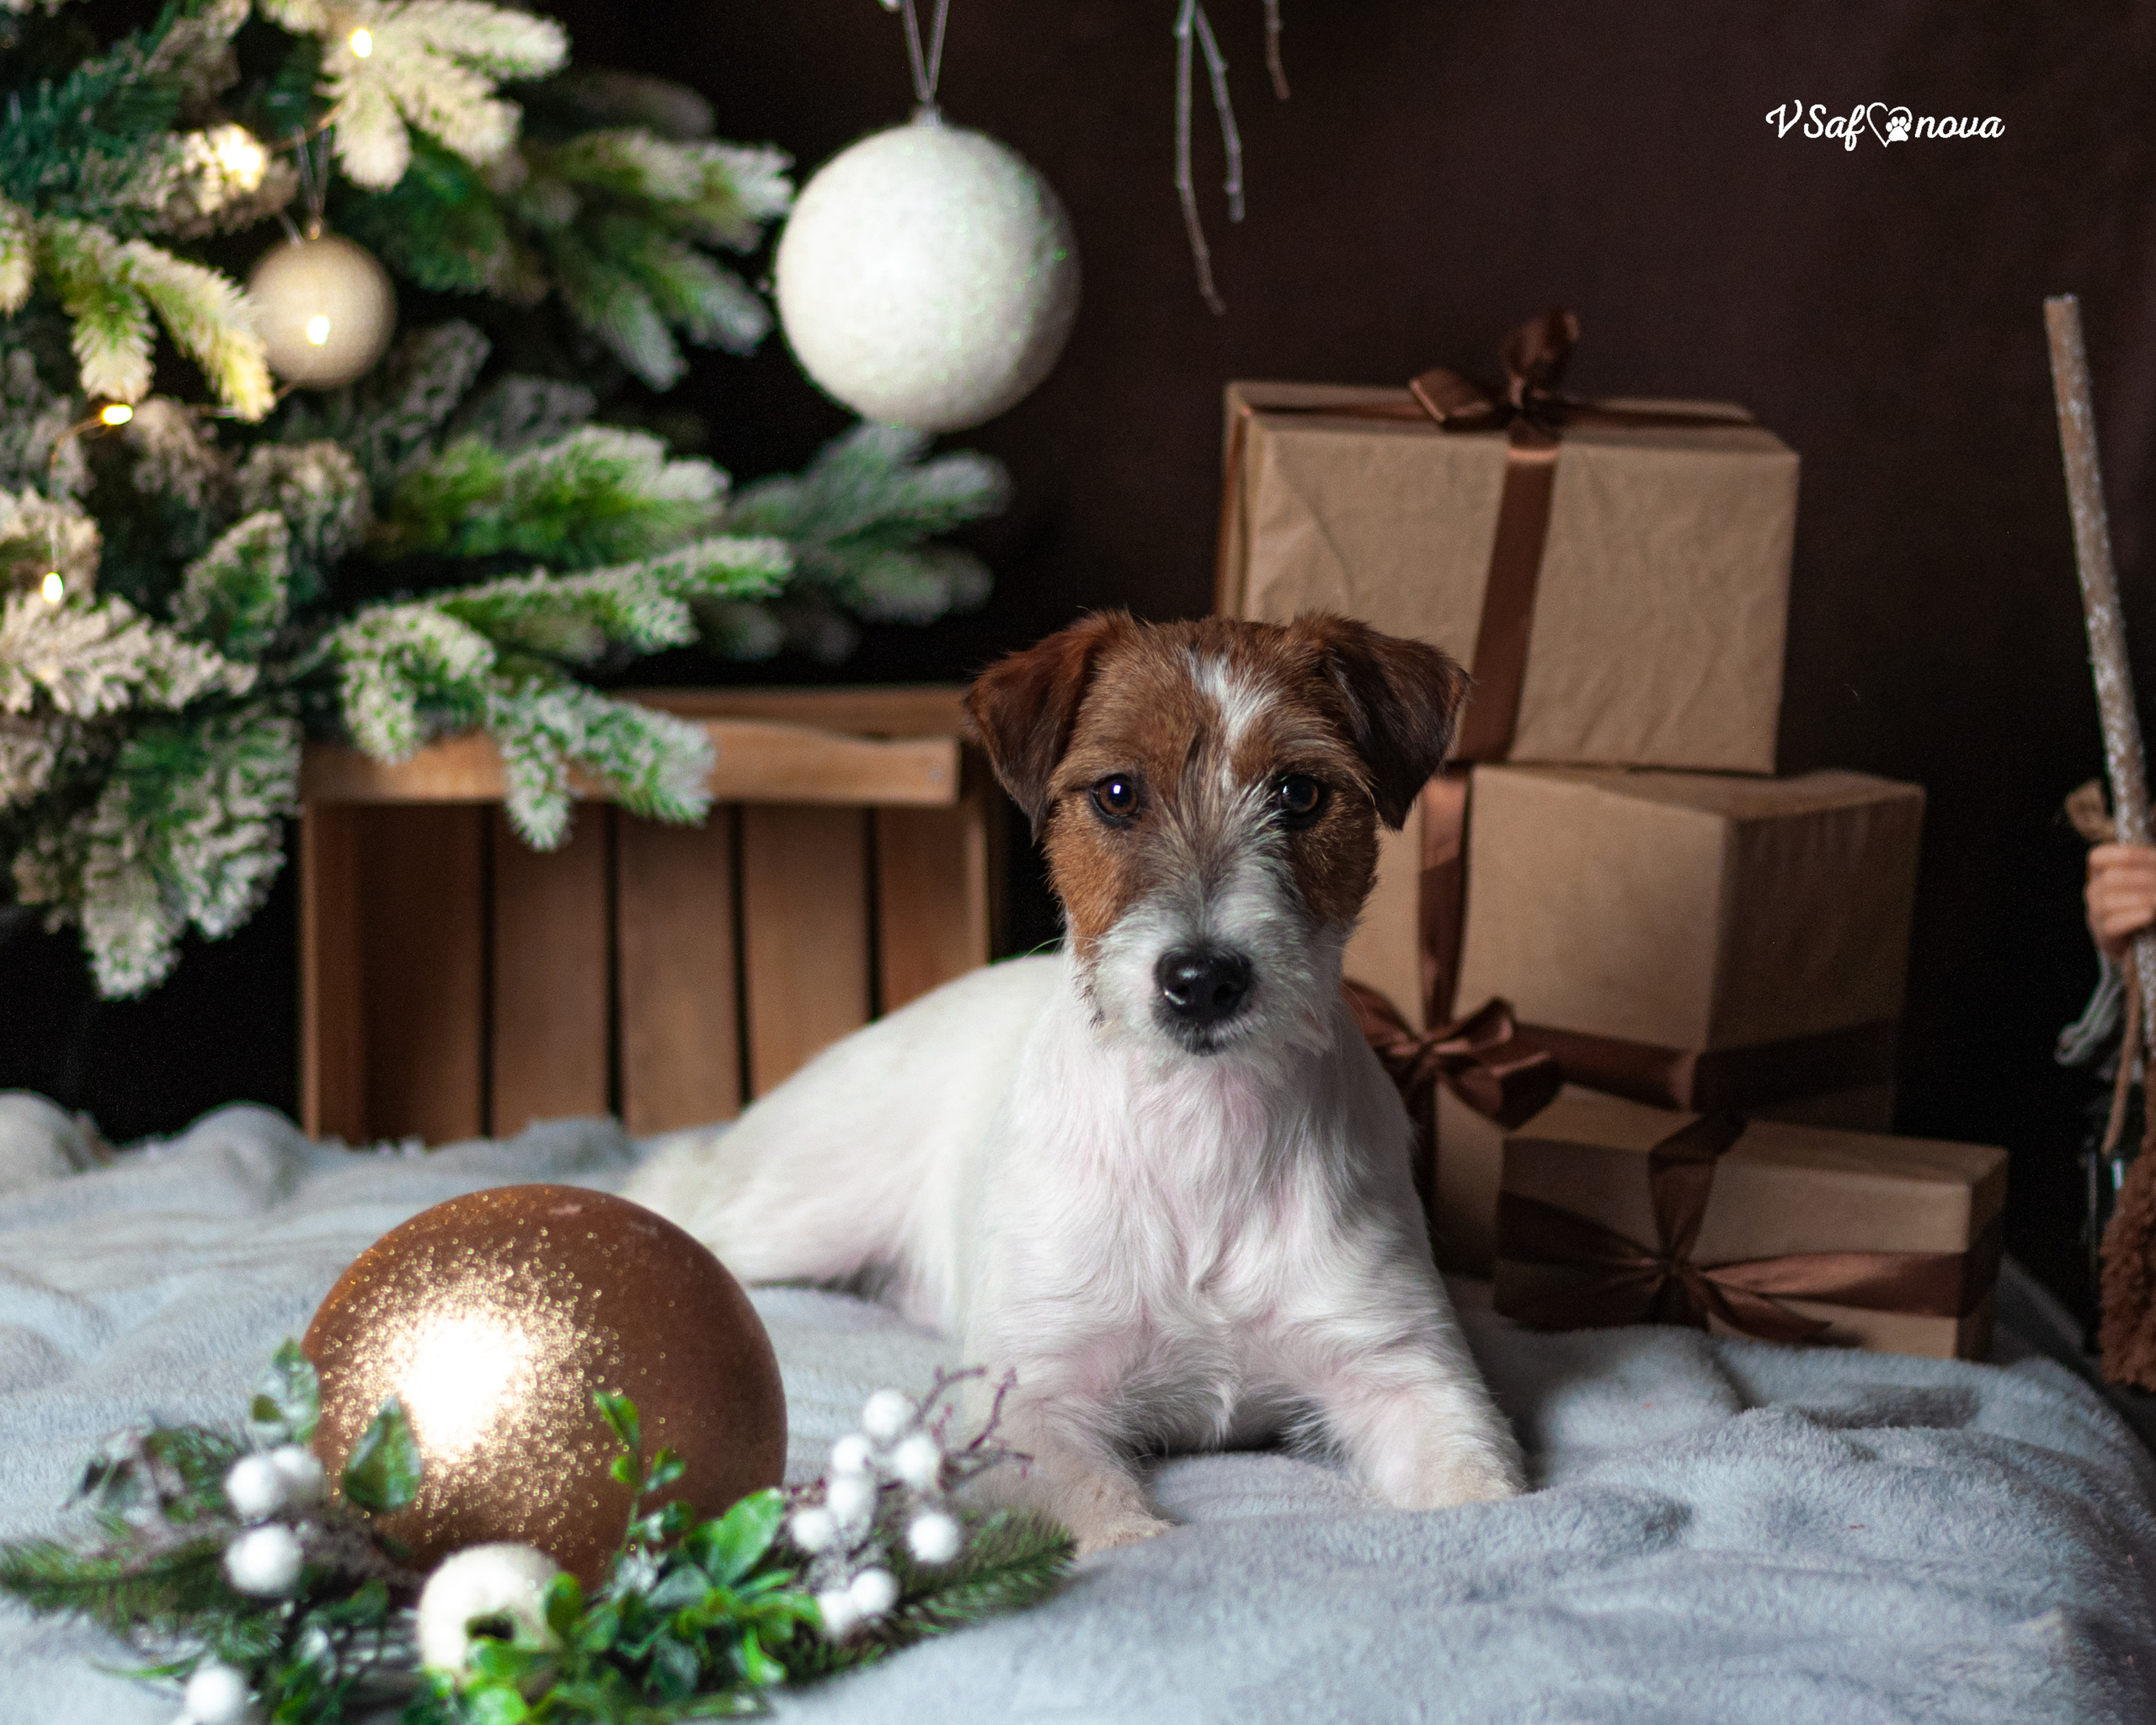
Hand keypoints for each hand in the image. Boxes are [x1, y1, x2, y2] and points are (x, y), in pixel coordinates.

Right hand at [2087, 843, 2155, 959]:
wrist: (2141, 942)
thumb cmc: (2146, 905)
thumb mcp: (2146, 883)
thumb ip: (2150, 870)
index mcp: (2102, 875)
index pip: (2098, 857)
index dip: (2125, 854)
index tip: (2154, 856)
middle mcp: (2094, 894)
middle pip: (2109, 879)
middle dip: (2142, 878)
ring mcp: (2096, 916)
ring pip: (2108, 902)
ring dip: (2139, 899)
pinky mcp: (2103, 937)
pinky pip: (2112, 925)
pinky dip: (2133, 918)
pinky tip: (2149, 914)